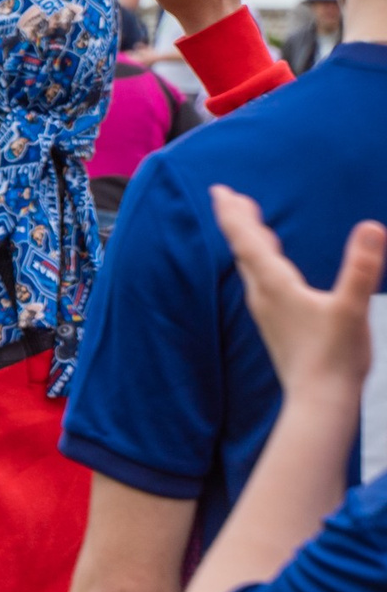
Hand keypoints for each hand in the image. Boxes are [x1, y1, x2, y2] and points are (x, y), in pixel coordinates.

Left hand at [209, 185, 383, 403]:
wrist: (320, 401)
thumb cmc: (335, 357)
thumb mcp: (352, 309)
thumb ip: (360, 268)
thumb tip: (372, 227)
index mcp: (276, 286)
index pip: (248, 242)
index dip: (234, 214)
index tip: (219, 190)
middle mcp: (264, 297)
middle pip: (245, 250)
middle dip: (239, 221)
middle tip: (229, 196)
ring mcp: (269, 312)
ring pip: (252, 267)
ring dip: (249, 241)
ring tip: (251, 222)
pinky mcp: (278, 325)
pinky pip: (263, 284)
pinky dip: (262, 264)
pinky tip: (273, 269)